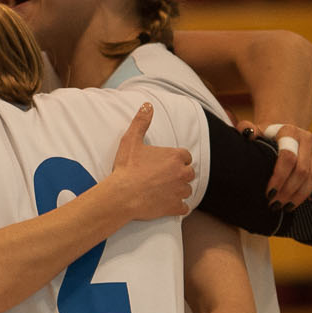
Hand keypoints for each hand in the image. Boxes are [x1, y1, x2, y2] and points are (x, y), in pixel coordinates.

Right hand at [104, 104, 194, 219]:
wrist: (122, 195)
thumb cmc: (127, 168)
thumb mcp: (131, 140)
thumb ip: (142, 122)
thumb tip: (148, 105)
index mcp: (175, 156)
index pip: (186, 156)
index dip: (177, 159)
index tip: (166, 163)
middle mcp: (182, 173)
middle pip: (189, 173)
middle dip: (180, 174)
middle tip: (164, 177)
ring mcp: (179, 191)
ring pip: (187, 190)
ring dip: (179, 190)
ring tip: (165, 190)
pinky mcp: (175, 207)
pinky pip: (184, 207)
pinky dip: (179, 206)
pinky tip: (169, 204)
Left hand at [237, 120, 311, 208]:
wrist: (288, 132)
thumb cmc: (269, 137)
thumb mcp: (258, 132)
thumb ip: (247, 129)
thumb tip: (245, 132)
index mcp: (289, 131)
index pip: (287, 158)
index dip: (279, 178)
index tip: (269, 194)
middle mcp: (308, 138)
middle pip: (302, 170)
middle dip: (289, 191)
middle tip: (276, 204)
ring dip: (301, 194)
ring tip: (287, 206)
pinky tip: (308, 199)